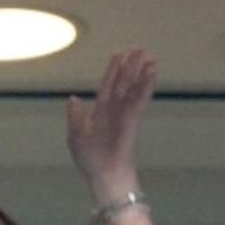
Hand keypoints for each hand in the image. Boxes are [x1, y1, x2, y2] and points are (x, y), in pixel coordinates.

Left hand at [67, 49, 157, 195]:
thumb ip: (76, 116)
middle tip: (140, 48)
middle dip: (131, 65)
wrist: (103, 176)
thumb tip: (73, 98)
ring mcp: (125, 114)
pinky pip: (139, 98)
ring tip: (150, 56)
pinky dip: (145, 85)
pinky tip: (151, 72)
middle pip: (124, 82)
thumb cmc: (89, 160)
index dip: (113, 69)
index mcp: (100, 112)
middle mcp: (114, 111)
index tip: (119, 53)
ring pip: (134, 88)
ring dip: (141, 72)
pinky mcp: (133, 119)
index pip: (108, 85)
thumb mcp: (75, 135)